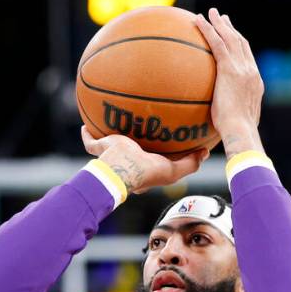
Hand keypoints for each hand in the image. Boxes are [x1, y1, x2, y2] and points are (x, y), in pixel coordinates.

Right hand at [81, 126, 209, 194]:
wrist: (122, 170)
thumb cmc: (146, 172)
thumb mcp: (173, 170)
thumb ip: (191, 163)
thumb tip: (205, 151)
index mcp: (144, 166)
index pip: (152, 155)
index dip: (159, 149)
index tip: (167, 138)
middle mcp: (128, 160)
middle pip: (131, 147)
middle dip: (135, 139)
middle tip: (141, 126)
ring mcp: (112, 155)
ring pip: (109, 142)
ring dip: (110, 133)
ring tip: (113, 118)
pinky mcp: (101, 148)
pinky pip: (90, 140)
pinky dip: (87, 134)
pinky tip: (85, 124)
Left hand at [194, 8, 265, 157]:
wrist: (241, 132)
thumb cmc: (237, 135)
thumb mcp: (235, 124)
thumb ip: (229, 116)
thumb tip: (217, 124)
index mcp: (255, 83)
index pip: (247, 59)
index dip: (240, 46)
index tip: (233, 37)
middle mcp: (251, 72)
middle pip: (241, 43)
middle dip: (231, 29)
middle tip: (222, 18)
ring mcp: (242, 69)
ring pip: (230, 39)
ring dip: (220, 24)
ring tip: (210, 13)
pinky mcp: (230, 69)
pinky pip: (217, 44)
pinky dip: (208, 30)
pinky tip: (198, 21)